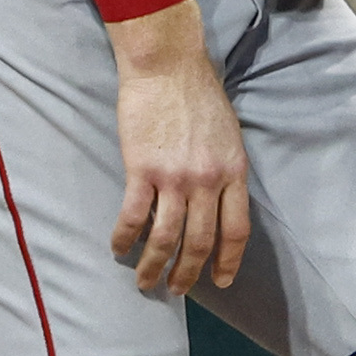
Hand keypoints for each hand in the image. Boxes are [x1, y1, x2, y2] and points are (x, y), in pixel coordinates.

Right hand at [109, 0, 251, 294]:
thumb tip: (218, 202)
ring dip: (154, 266)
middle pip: (200, 242)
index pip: (236, 230)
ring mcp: (175, 177)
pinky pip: (133, 216)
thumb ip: (226, 170)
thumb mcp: (229, 135)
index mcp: (234, 172)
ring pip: (166, 238)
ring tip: (145, 282)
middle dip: (187, 274)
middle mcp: (208, 180)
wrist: (168, 65)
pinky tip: (118, 249)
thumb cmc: (199, 94)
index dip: (228, 261)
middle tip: (176, 291)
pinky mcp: (142, 169)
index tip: (222, 281)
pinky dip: (125, 238)